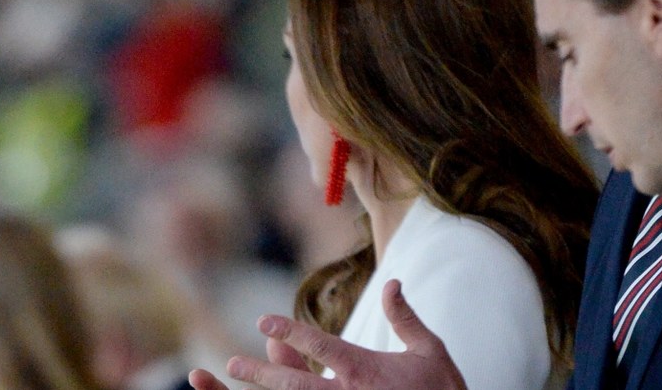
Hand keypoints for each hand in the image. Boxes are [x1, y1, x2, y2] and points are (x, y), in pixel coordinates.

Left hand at [210, 279, 467, 389]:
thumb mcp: (430, 351)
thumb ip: (404, 317)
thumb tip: (393, 282)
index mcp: (366, 371)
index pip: (321, 347)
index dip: (290, 332)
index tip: (264, 321)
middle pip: (296, 384)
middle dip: (262, 373)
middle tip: (232, 362)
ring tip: (238, 378)